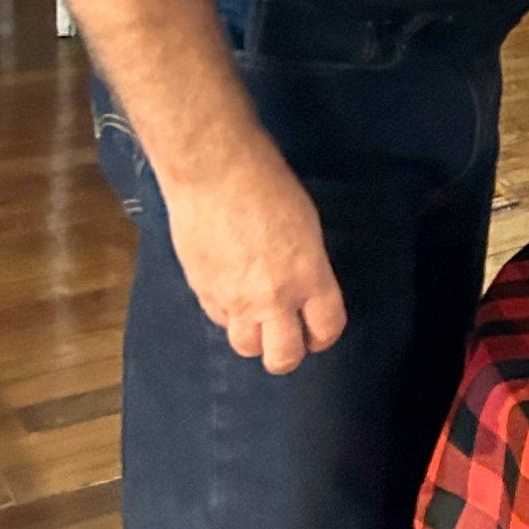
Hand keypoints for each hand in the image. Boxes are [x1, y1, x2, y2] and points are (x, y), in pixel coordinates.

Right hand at [162, 144, 347, 374]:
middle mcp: (273, 297)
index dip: (324, 335)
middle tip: (287, 338)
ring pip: (246, 346)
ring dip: (255, 338)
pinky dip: (228, 314)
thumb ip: (306, 266)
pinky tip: (231, 291)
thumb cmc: (267, 184)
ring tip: (256, 317)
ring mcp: (234, 299)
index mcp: (309, 275)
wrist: (213, 171)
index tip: (318, 331)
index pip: (326, 328)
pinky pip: (219, 320)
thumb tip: (301, 287)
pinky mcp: (202, 292)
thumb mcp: (306, 226)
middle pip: (283, 357)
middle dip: (288, 354)